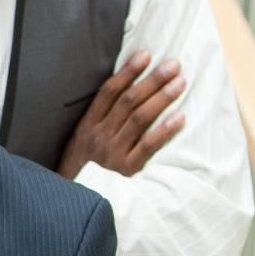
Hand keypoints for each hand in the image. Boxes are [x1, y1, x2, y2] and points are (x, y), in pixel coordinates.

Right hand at [57, 49, 184, 179]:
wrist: (74, 200)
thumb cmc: (84, 167)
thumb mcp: (82, 139)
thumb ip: (99, 118)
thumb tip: (125, 89)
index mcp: (88, 125)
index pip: (109, 92)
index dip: (128, 72)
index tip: (146, 55)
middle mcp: (99, 136)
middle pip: (128, 102)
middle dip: (152, 80)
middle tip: (173, 65)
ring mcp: (113, 153)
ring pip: (139, 119)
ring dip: (161, 98)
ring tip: (180, 83)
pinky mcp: (127, 171)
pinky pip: (148, 146)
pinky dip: (165, 130)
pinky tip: (180, 117)